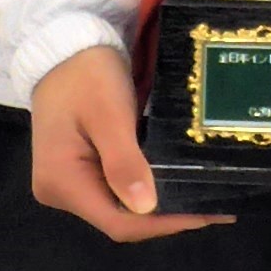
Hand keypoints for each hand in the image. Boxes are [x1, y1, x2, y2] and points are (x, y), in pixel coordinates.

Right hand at [31, 43, 226, 241]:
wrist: (63, 46)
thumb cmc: (86, 75)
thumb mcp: (109, 114)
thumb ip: (124, 161)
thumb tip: (145, 207)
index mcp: (61, 182)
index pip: (117, 222)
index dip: (161, 224)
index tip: (203, 214)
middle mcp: (58, 191)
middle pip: (118, 219)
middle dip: (164, 215)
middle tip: (212, 204)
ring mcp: (66, 183)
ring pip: (118, 207)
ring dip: (157, 204)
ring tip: (200, 197)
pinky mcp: (77, 171)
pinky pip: (114, 190)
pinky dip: (144, 188)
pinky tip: (172, 183)